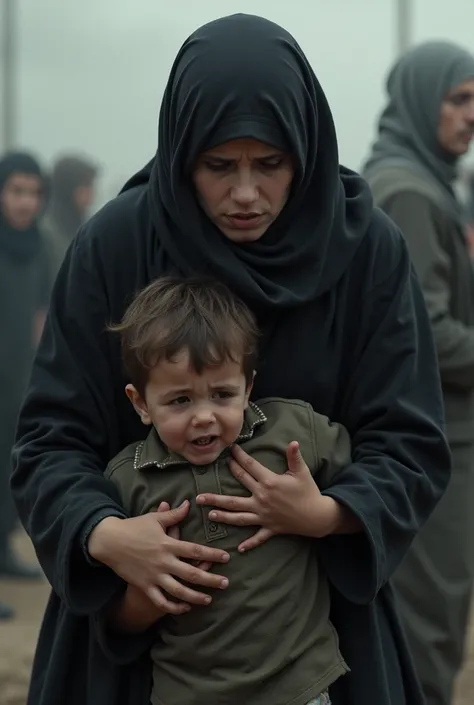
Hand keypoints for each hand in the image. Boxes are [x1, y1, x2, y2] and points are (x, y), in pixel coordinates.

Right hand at [88, 500, 229, 613]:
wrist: (109, 541)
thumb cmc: (133, 527)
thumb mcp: (154, 519)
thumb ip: (173, 515)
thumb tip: (188, 504)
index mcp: (168, 544)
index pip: (195, 550)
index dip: (212, 554)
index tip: (226, 558)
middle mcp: (163, 562)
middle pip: (192, 574)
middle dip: (211, 580)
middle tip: (226, 583)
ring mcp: (154, 576)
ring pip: (179, 591)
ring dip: (196, 597)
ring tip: (209, 599)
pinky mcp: (144, 586)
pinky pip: (161, 601)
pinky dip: (173, 607)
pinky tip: (185, 607)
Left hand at [197, 442, 340, 550]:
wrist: (318, 516)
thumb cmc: (309, 491)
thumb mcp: (302, 472)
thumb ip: (294, 457)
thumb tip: (293, 442)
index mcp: (269, 482)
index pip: (249, 468)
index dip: (239, 458)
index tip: (229, 451)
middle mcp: (262, 499)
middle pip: (235, 493)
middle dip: (218, 491)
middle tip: (201, 491)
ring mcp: (264, 515)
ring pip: (238, 516)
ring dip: (223, 515)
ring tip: (209, 514)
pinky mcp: (270, 528)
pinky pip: (257, 537)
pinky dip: (249, 543)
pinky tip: (239, 548)